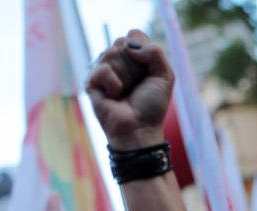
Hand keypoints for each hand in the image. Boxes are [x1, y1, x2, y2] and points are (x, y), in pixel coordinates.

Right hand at [86, 29, 173, 149]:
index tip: (148, 71)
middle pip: (122, 41)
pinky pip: (103, 69)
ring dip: (126, 76)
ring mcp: (103, 70)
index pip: (134, 34)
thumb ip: (155, 52)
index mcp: (134, 57)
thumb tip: (129, 45)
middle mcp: (117, 61)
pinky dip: (114, 85)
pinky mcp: (91, 82)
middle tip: (137, 85)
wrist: (140, 129)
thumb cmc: (152, 105)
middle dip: (136, 66)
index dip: (143, 50)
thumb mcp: (165, 75)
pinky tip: (115, 97)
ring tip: (126, 92)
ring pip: (112, 52)